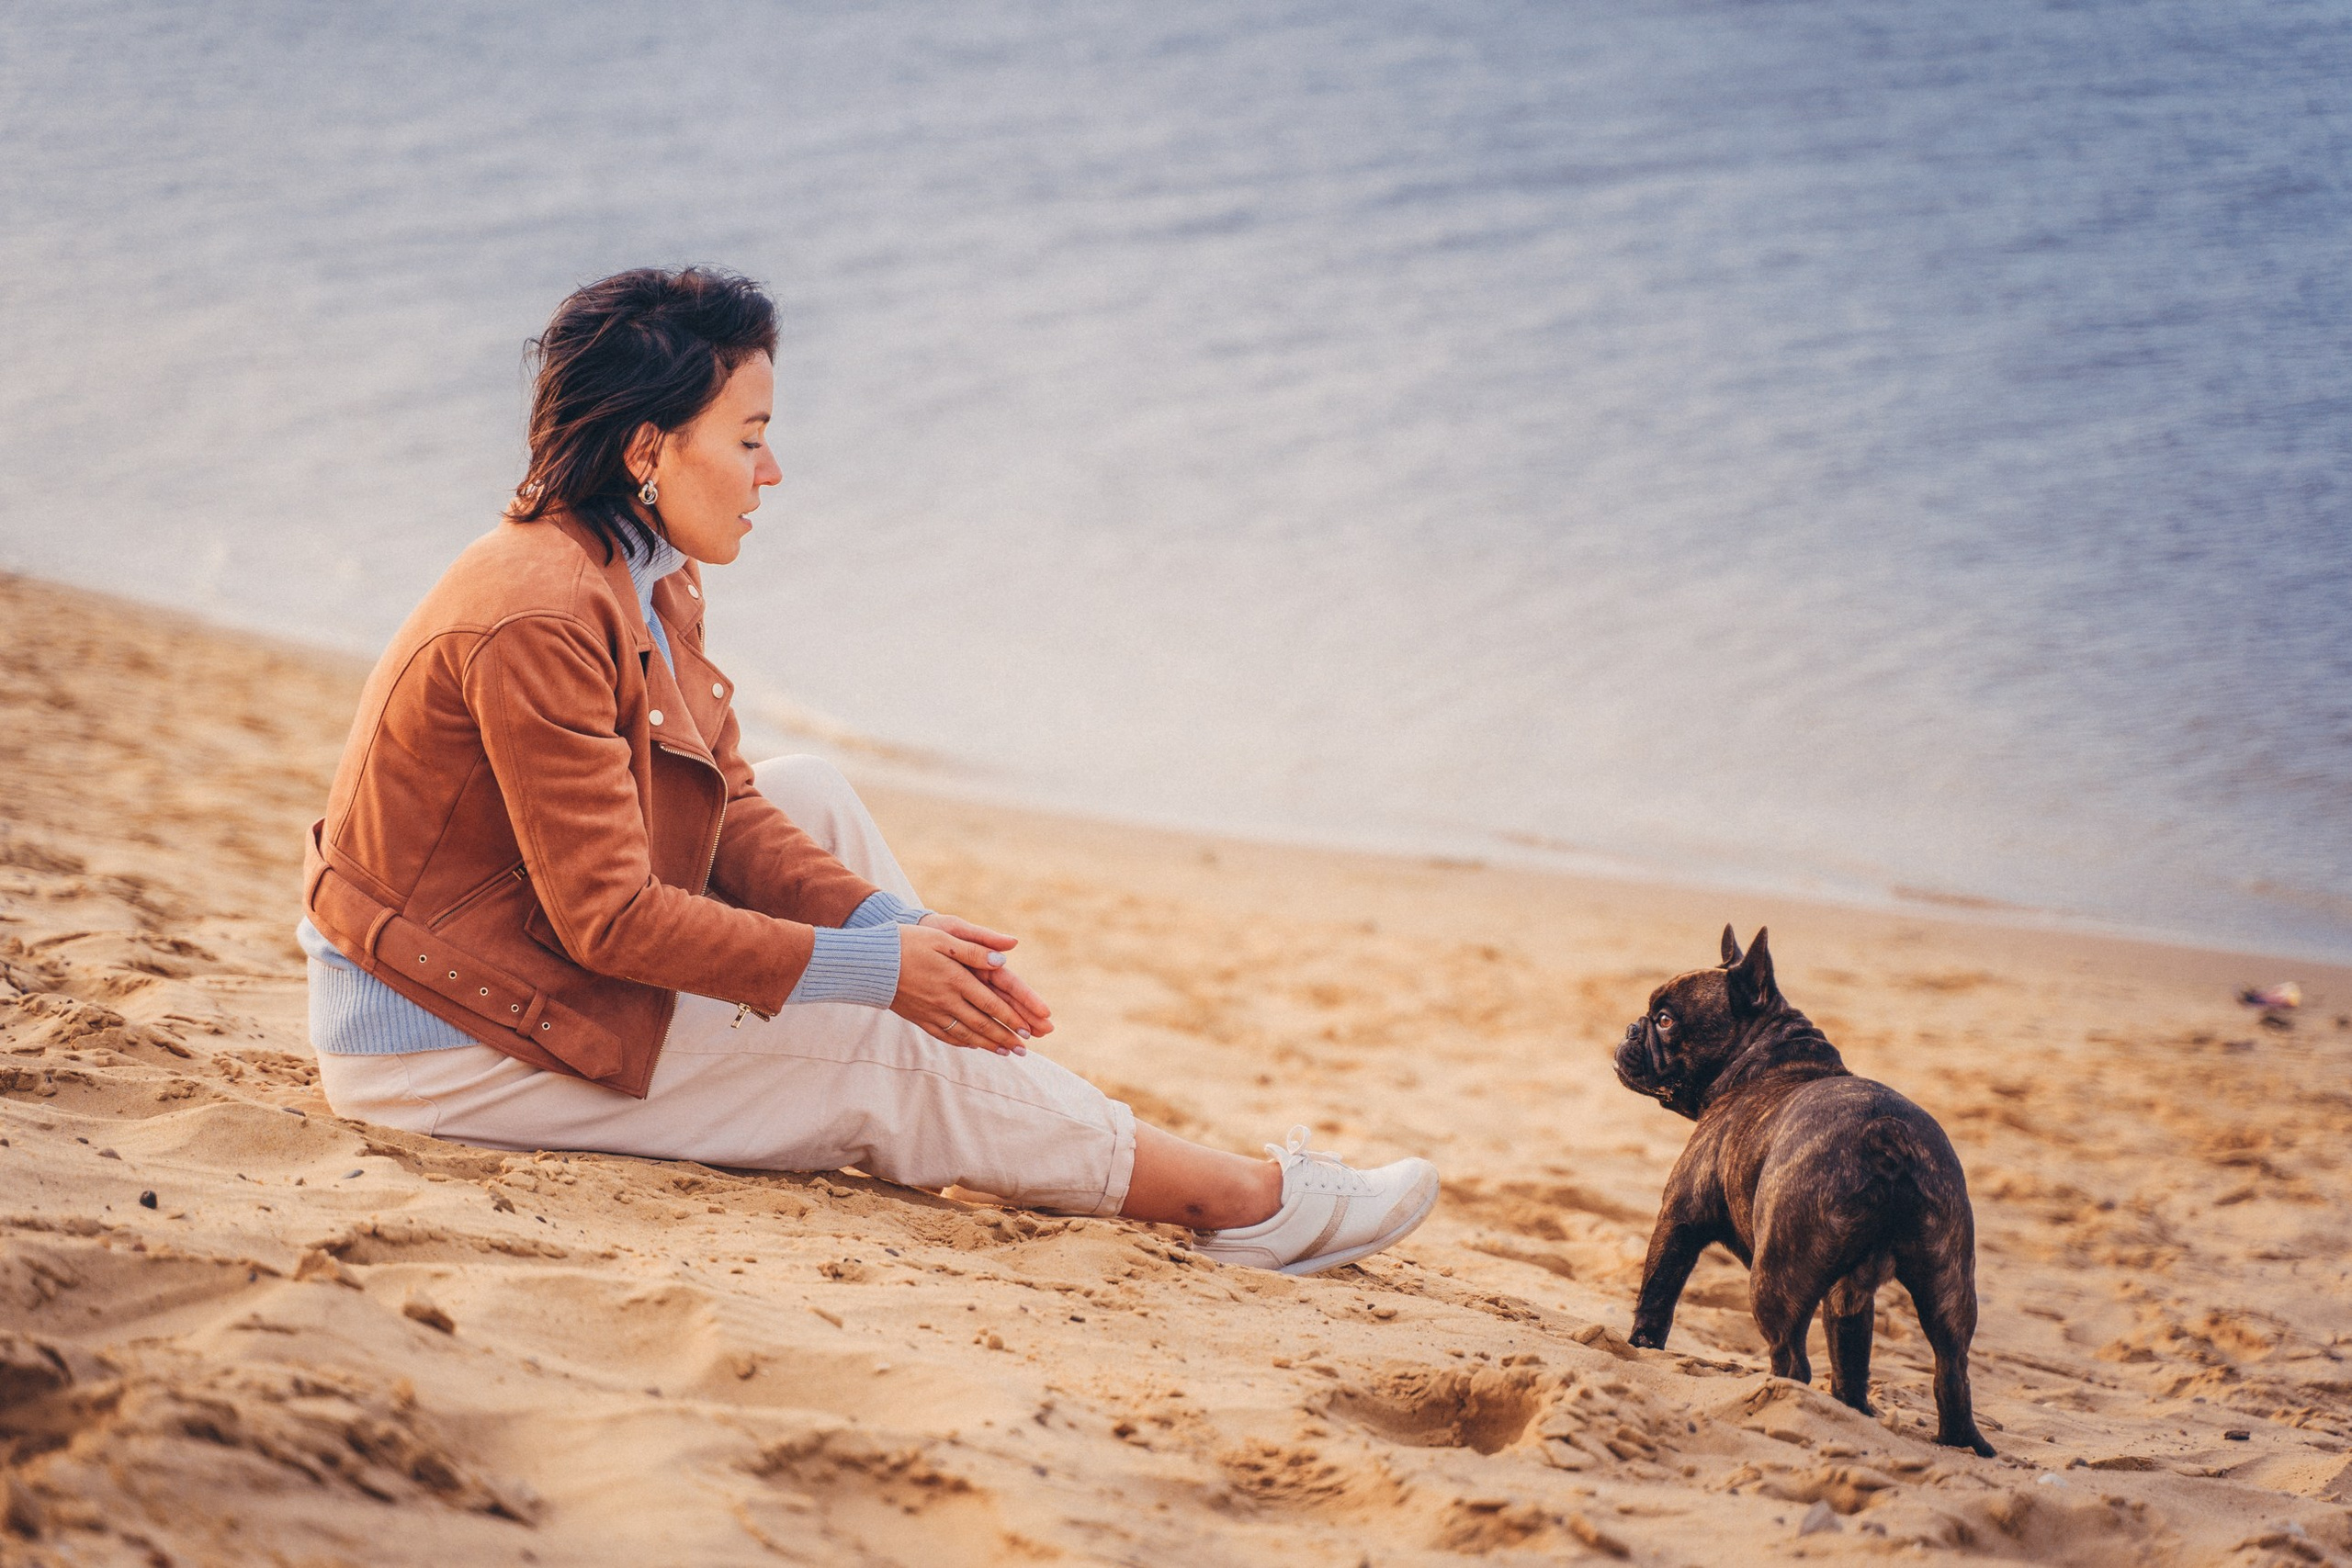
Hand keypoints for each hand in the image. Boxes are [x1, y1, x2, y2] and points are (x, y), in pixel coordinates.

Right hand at [891, 921, 1037, 1054]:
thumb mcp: (943, 938)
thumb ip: (974, 950)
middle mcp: (946, 1000)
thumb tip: (1003, 959)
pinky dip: (963, 1043)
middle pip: (982, 1024)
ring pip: (966, 1034)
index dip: (1012, 1018)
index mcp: (955, 979)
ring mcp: (932, 1012)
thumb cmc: (907, 943)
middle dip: (1005, 1037)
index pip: (990, 1004)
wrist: (870, 963)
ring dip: (989, 1044)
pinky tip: (973, 1045)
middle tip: (1025, 1048)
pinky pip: (945, 1035)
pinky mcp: (919, 1018)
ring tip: (1007, 1052)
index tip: (1029, 1029)